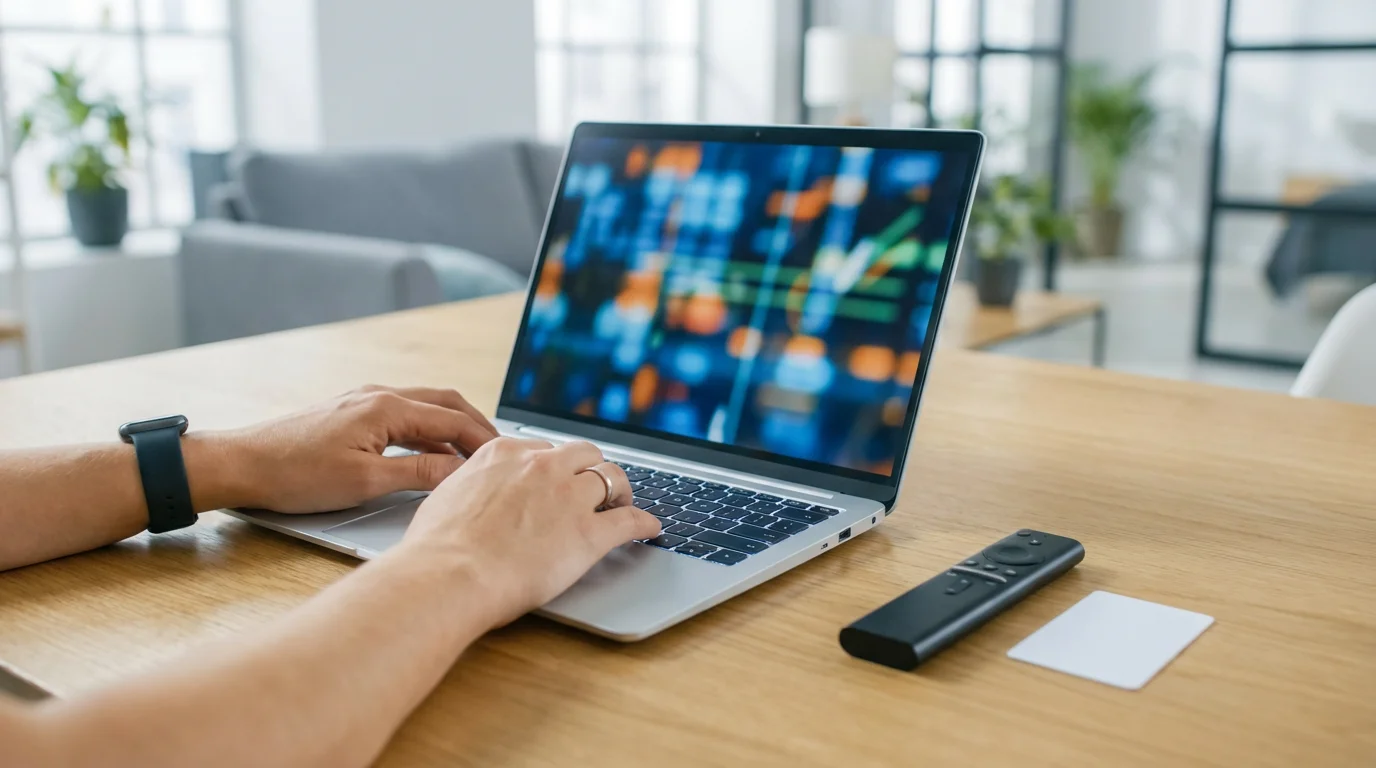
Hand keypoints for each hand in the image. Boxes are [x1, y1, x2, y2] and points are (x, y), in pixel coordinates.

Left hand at [191, 385, 498, 513]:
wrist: (241, 464)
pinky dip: (429, 430)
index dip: (485, 442)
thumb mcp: (365, 482)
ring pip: (426, 406)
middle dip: (477, 426)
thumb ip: (419, 475)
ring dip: (453, 427)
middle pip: (446, 403)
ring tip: (473, 455)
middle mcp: (379, 395)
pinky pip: (404, 414)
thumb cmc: (295, 474)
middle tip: (500, 453)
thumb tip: (460, 474)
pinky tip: (430, 454)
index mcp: (387, 408)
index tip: (507, 461)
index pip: (453, 421)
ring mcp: (364, 401)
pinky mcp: (351, 412)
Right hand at [395, 437, 661, 626]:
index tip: (556, 478)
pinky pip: (630, 520)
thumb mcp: (446, 498)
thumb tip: (468, 495)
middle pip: (583, 454)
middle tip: (594, 486)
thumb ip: (469, 488)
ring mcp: (569, 497)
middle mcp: (542, 467)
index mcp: (505, 454)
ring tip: (622, 502)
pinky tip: (650, 528)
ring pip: (612, 477)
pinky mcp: (590, 533)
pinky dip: (644, 523)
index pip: (543, 449)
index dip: (553, 466)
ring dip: (620, 489)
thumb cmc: (436, 548)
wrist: (450, 575)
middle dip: (590, 468)